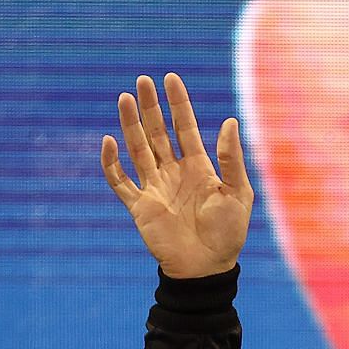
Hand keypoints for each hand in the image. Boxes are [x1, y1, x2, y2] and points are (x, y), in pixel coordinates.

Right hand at [101, 73, 252, 279]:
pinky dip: (112, 163)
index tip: (171, 79)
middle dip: (150, 107)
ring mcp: (155, 189)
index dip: (178, 104)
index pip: (185, 128)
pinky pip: (120, 182)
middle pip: (158, 133)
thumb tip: (230, 121)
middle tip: (142, 80)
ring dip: (131, 125)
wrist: (206, 270)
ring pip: (138, 150)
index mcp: (199, 169)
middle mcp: (174, 174)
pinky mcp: (140, 207)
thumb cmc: (228, 234)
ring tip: (125, 98)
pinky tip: (109, 140)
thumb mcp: (238, 193)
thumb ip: (231, 158)